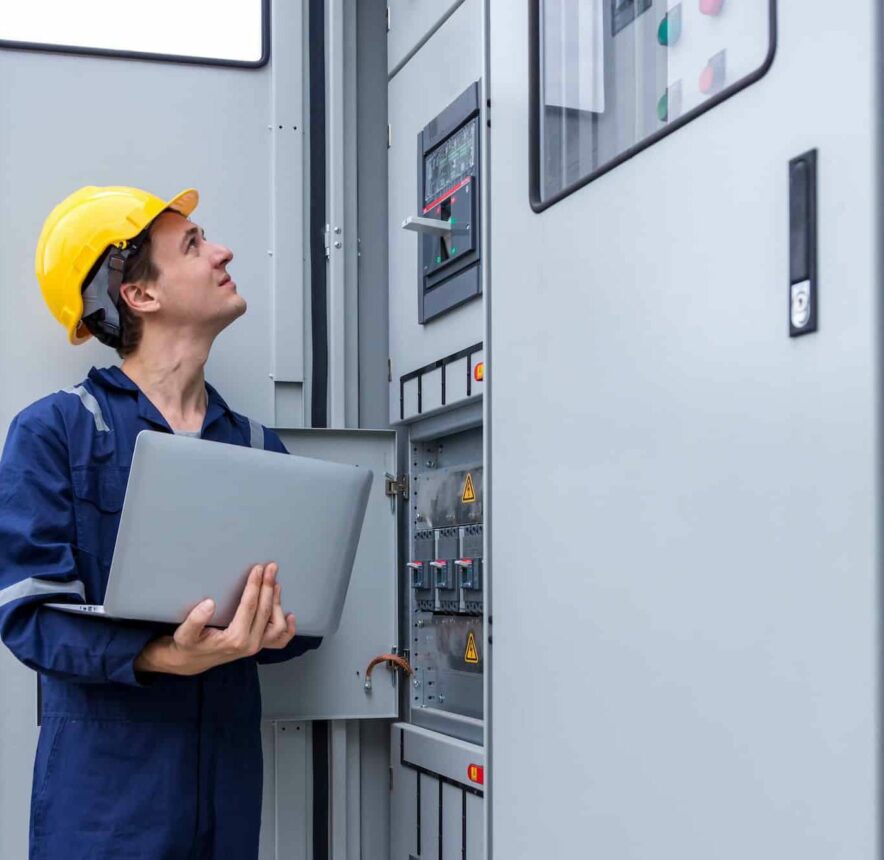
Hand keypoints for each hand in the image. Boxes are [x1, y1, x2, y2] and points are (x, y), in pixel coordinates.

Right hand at [135, 562, 294, 675]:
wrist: (191, 662)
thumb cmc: (188, 645)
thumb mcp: (184, 633)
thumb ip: (195, 620)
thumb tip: (209, 604)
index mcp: (234, 639)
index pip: (249, 607)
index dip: (255, 586)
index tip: (258, 569)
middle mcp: (249, 644)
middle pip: (265, 611)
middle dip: (268, 587)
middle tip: (271, 568)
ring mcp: (256, 646)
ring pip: (277, 624)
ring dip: (277, 602)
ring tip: (275, 584)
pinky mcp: (258, 646)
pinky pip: (279, 640)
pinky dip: (288, 629)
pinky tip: (290, 615)